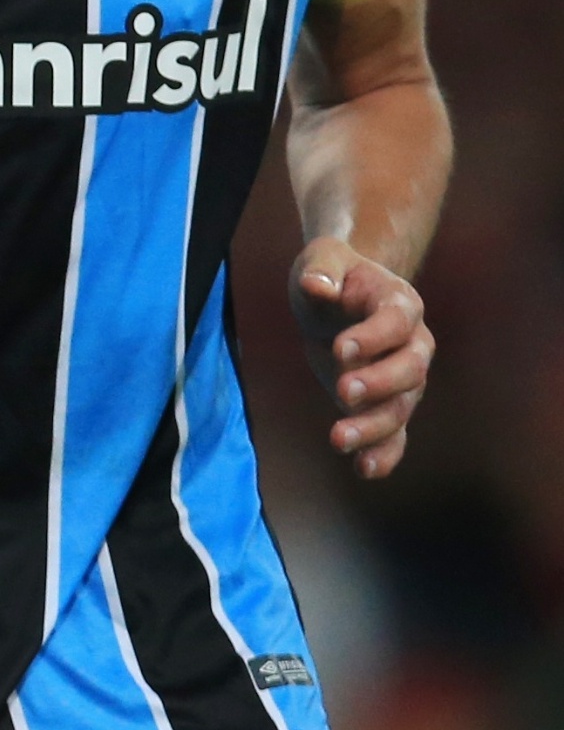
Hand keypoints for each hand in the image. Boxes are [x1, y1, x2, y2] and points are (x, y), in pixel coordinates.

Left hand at [293, 240, 430, 478]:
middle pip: (410, 370)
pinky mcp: (385, 403)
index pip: (396, 323)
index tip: (340, 349)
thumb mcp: (321, 259)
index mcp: (400, 304)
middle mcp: (413, 344)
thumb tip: (316, 285)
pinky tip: (364, 470)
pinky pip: (396, 434)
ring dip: (374, 427)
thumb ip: (321, 269)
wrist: (340, 296)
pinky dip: (384, 453)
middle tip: (343, 393)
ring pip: (401, 408)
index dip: (373, 337)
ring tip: (339, 440)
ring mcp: (404, 379)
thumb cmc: (331, 273)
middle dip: (379, 384)